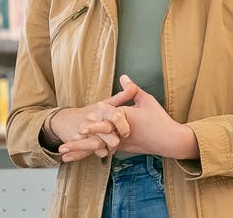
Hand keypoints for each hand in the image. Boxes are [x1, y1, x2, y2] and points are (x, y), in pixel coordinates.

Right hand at [48, 80, 137, 162]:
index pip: (116, 116)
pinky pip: (91, 151)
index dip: (124, 126)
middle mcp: (93, 118)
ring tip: (110, 147)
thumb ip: (122, 96)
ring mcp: (83, 130)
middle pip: (110, 133)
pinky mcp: (77, 141)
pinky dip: (99, 153)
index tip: (126, 132)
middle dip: (116, 140)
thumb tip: (133, 87)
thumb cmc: (90, 113)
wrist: (64, 120)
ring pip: (100, 144)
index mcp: (101, 108)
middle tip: (118, 141)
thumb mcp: (105, 103)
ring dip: (108, 148)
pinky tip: (102, 151)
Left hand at [74, 75, 198, 160]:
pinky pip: (102, 151)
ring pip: (97, 147)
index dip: (92, 124)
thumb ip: (132, 89)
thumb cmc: (158, 119)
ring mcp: (120, 143)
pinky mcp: (122, 149)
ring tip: (64, 155)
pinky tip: (78, 157)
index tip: (79, 127)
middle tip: (63, 146)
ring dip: (80, 151)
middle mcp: (120, 133)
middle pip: (97, 139)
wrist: (169, 140)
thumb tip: (124, 76)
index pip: (106, 121)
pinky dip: (89, 153)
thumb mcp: (147, 100)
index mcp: (124, 119)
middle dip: (79, 143)